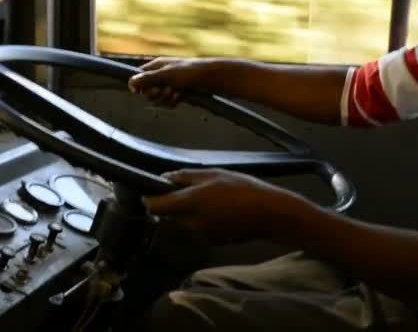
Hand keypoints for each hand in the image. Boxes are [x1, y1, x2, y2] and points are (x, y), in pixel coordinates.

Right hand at [128, 57, 210, 105]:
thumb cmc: (188, 72)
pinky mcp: (176, 94)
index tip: (138, 92)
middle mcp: (160, 76)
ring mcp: (168, 85)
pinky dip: (173, 102)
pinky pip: (167, 103)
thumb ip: (147, 79)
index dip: (139, 85)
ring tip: (176, 92)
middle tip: (165, 90)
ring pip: (157, 100)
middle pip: (147, 92)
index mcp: (156, 66)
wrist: (209, 79)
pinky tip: (181, 96)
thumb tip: (130, 82)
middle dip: (156, 94)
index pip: (139, 77)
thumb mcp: (165, 75)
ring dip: (166, 99)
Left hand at [142, 169, 303, 244]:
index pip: (154, 207)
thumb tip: (164, 178)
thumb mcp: (212, 174)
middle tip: (188, 191)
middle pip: (169, 216)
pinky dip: (203, 221)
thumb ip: (184, 177)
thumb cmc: (240, 188)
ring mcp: (201, 235)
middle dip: (173, 206)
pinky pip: (199, 230)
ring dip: (189, 214)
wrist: (268, 213)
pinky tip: (220, 211)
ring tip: (210, 199)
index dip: (149, 200)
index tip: (150, 193)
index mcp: (188, 203)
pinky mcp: (212, 241)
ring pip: (184, 223)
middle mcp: (190, 223)